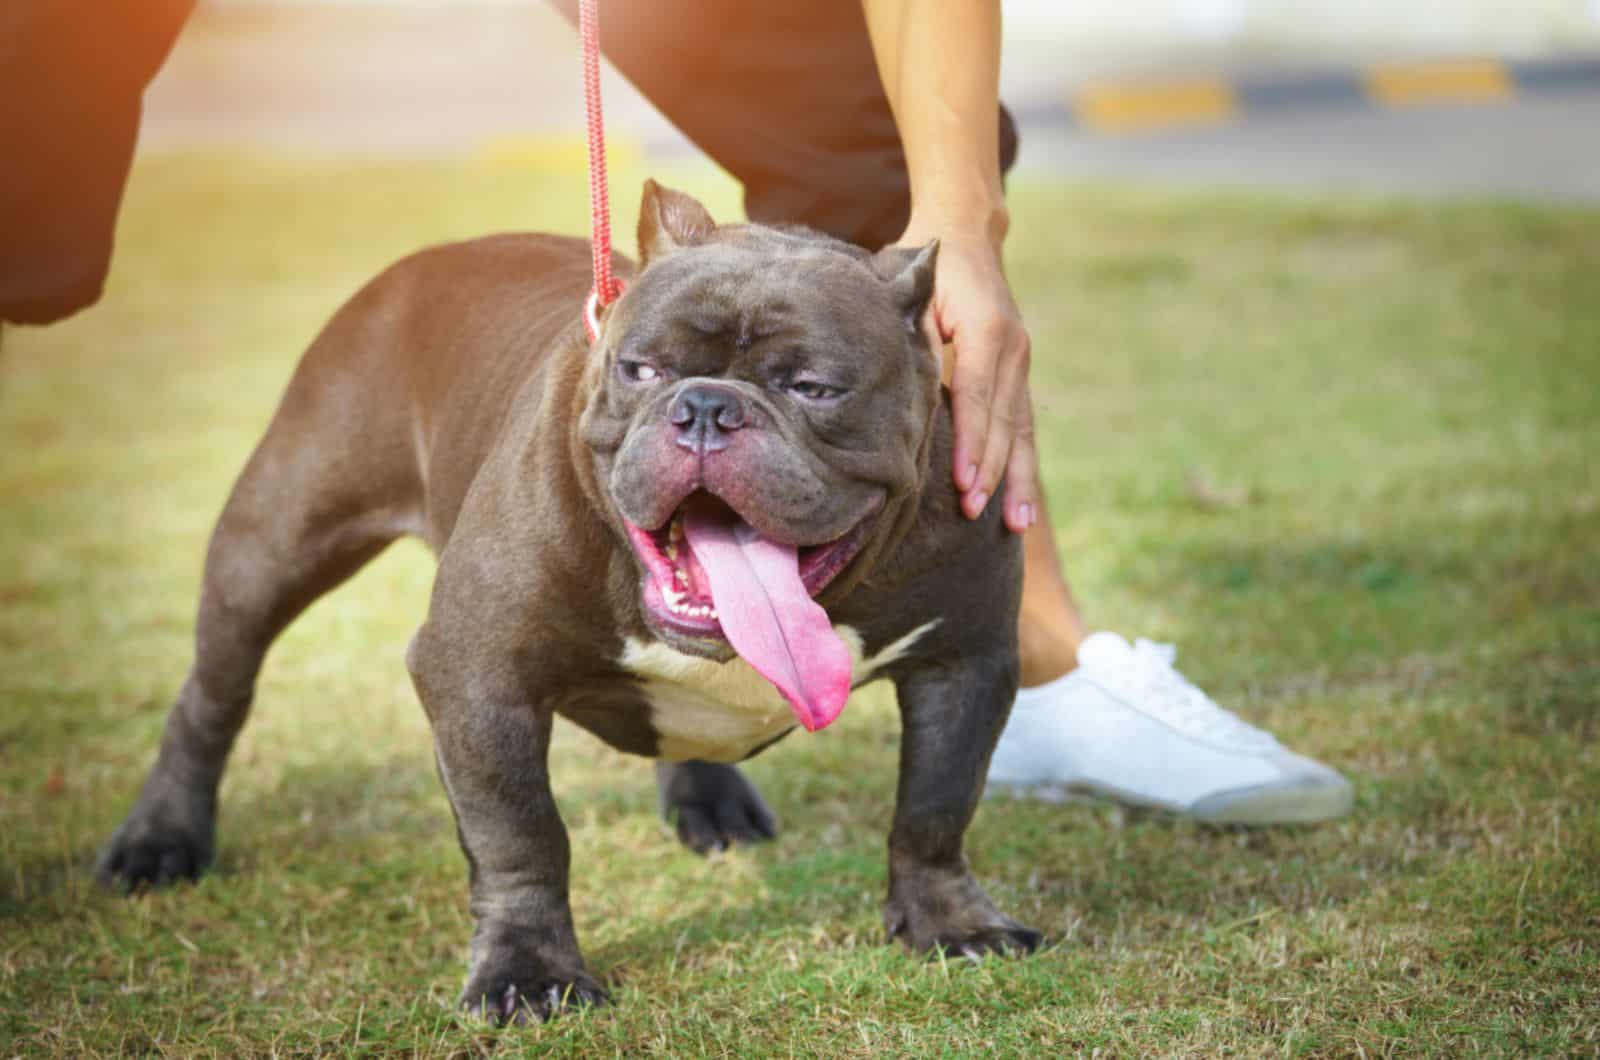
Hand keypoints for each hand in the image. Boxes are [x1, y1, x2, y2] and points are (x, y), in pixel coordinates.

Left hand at [915, 233, 1037, 533]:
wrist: (965, 234)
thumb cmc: (926, 262)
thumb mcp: (910, 289)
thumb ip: (911, 335)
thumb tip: (903, 387)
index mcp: (986, 328)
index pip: (976, 395)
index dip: (970, 441)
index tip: (961, 482)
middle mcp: (1013, 348)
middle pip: (1004, 420)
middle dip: (991, 471)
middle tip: (974, 514)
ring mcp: (1021, 362)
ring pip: (1022, 429)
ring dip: (1018, 479)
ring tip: (1017, 527)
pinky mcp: (1017, 373)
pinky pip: (1021, 425)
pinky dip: (1021, 464)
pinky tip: (1020, 503)